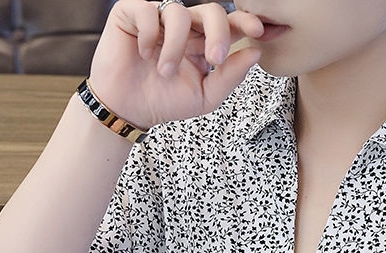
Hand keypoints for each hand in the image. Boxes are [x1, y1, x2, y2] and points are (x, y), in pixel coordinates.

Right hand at [88, 0, 263, 129]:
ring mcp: (159, 17)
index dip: (243, 22)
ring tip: (165, 71)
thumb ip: (230, 76)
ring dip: (176, 48)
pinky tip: (143, 54)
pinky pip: (148, 11)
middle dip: (218, 33)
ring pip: (179, 14)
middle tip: (215, 59)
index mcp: (203, 42)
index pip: (228, 24)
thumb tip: (254, 53)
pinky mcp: (132, 13)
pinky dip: (149, 36)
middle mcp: (184, 27)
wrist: (127, 109)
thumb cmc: (164, 102)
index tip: (257, 31)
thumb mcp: (205, 96)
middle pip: (211, 11)